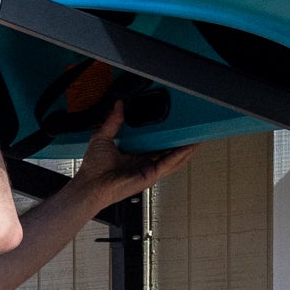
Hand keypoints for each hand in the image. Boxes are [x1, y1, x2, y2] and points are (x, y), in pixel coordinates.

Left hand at [69, 104, 195, 206]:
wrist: (91, 183)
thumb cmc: (94, 168)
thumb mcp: (104, 137)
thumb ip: (113, 121)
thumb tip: (118, 105)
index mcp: (135, 156)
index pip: (155, 145)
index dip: (166, 137)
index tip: (174, 127)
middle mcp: (144, 164)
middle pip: (168, 153)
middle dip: (181, 144)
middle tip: (192, 133)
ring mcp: (148, 170)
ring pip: (173, 159)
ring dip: (186, 150)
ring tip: (197, 140)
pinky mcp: (150, 175)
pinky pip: (168, 164)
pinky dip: (179, 156)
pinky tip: (188, 148)